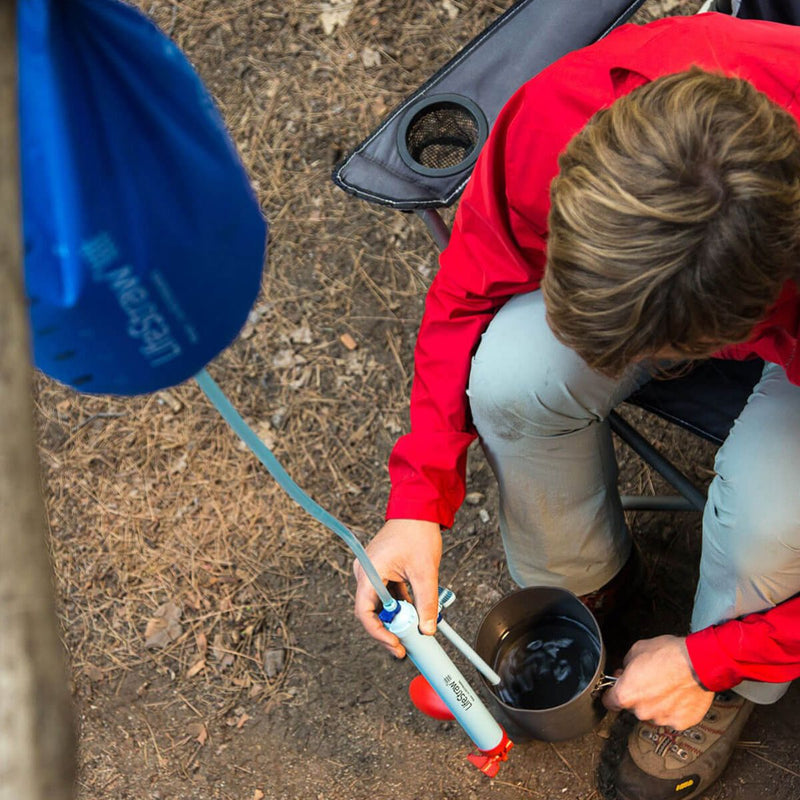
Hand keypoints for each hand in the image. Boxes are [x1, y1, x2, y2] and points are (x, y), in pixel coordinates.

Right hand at [353, 518, 441, 657]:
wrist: (418, 510)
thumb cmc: (417, 533)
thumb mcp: (425, 572)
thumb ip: (426, 603)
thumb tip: (427, 629)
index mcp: (369, 572)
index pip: (365, 612)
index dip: (378, 633)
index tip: (395, 645)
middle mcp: (365, 573)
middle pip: (370, 611)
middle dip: (388, 630)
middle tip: (404, 645)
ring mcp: (372, 571)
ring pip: (379, 604)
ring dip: (395, 618)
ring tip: (412, 631)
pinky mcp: (381, 570)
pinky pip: (386, 594)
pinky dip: (398, 605)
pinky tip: (413, 612)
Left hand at [603, 635, 713, 729]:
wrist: (698, 663)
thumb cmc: (669, 654)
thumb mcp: (637, 650)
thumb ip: (625, 666)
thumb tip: (624, 673)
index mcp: (626, 694)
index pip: (609, 702)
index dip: (612, 693)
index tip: (617, 690)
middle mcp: (642, 711)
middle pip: (634, 707)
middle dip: (639, 695)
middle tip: (650, 681)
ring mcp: (662, 719)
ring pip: (654, 712)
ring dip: (657, 703)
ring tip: (668, 686)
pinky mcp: (680, 723)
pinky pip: (672, 717)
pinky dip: (674, 709)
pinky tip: (679, 694)